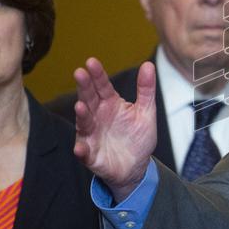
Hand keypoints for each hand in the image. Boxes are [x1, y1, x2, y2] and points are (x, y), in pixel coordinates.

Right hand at [73, 58, 156, 201]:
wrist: (136, 166)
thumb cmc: (138, 136)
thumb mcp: (146, 111)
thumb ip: (146, 89)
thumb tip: (148, 64)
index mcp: (110, 103)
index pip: (102, 86)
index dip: (97, 74)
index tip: (91, 61)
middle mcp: (97, 116)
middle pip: (89, 99)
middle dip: (84, 87)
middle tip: (79, 72)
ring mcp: (91, 135)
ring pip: (85, 123)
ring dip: (81, 115)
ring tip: (80, 107)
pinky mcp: (90, 155)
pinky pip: (84, 152)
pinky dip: (81, 150)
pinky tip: (80, 148)